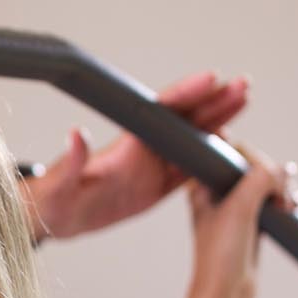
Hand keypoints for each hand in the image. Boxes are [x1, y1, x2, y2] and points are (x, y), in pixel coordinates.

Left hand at [25, 72, 249, 241]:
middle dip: (214, 101)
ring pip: (193, 141)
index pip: (161, 110)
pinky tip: (232, 151)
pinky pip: (190, 171)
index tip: (212, 78)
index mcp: (126, 143)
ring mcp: (151, 167)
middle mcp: (142, 149)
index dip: (187, 93)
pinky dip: (211, 160)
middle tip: (243, 85)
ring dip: (219, 123)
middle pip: (185, 120)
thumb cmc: (54, 198)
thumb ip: (73, 160)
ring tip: (243, 102)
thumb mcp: (61, 181)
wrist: (54, 218)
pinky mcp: (156, 187)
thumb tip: (77, 134)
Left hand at [185, 145, 297, 297]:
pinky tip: (293, 208)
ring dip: (282, 188)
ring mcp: (234, 208)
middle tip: (282, 197)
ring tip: (291, 204)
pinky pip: (271, 201)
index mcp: (202, 184)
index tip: (268, 179)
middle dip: (273, 175)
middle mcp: (216, 193)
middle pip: (253, 165)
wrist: (225, 295)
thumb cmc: (220, 255)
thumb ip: (259, 180)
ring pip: (264, 184)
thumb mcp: (239, 209)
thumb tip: (285, 168)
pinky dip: (284, 201)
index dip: (255, 158)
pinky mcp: (250, 223)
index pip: (233, 151)